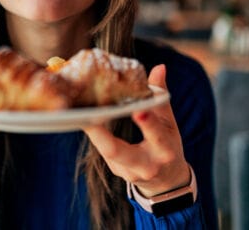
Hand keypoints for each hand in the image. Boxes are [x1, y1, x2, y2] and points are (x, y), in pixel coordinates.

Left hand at [83, 64, 189, 196]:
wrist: (166, 181)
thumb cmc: (167, 145)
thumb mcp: (169, 123)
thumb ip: (161, 97)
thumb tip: (160, 67)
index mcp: (165, 150)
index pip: (156, 135)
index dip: (147, 123)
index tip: (138, 110)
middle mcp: (146, 165)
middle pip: (118, 151)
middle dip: (101, 135)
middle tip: (87, 116)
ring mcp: (128, 171)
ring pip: (105, 151)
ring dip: (92, 131)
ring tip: (78, 111)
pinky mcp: (116, 170)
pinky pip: (102, 150)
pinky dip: (94, 133)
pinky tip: (83, 117)